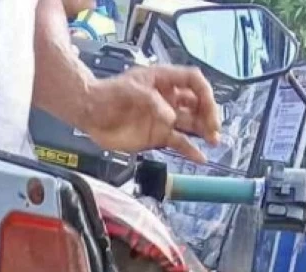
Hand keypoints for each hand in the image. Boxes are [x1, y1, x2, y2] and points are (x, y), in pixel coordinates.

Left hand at [83, 66, 220, 161]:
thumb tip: (171, 118)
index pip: (193, 80)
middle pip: (197, 103)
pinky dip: (190, 150)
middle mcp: (169, 98)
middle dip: (208, 114)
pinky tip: (201, 158)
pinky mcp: (158, 137)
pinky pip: (178, 142)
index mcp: (164, 80)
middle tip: (214, 129)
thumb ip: (152, 102)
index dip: (204, 92)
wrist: (91, 113)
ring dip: (204, 131)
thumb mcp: (131, 90)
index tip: (209, 107)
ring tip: (214, 141)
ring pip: (191, 123)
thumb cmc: (109, 95)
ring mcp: (164, 118)